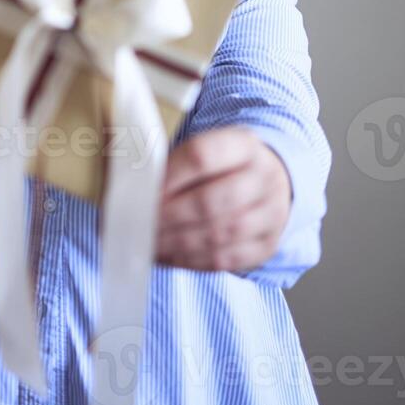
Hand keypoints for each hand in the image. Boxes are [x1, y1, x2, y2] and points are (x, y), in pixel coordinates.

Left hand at [154, 126, 291, 272]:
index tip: (143, 191)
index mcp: (244, 144)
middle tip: (140, 222)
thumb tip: (133, 186)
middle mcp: (264, 177)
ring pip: (219, 233)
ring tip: (148, 241)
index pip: (203, 155)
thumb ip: (172, 165)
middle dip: (170, 215)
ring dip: (177, 241)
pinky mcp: (267, 246)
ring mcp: (271, 214)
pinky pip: (225, 259)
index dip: (169, 175)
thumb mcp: (204, 151)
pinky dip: (190, 260)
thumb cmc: (220, 168)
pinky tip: (167, 255)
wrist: (267, 185)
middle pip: (211, 200)